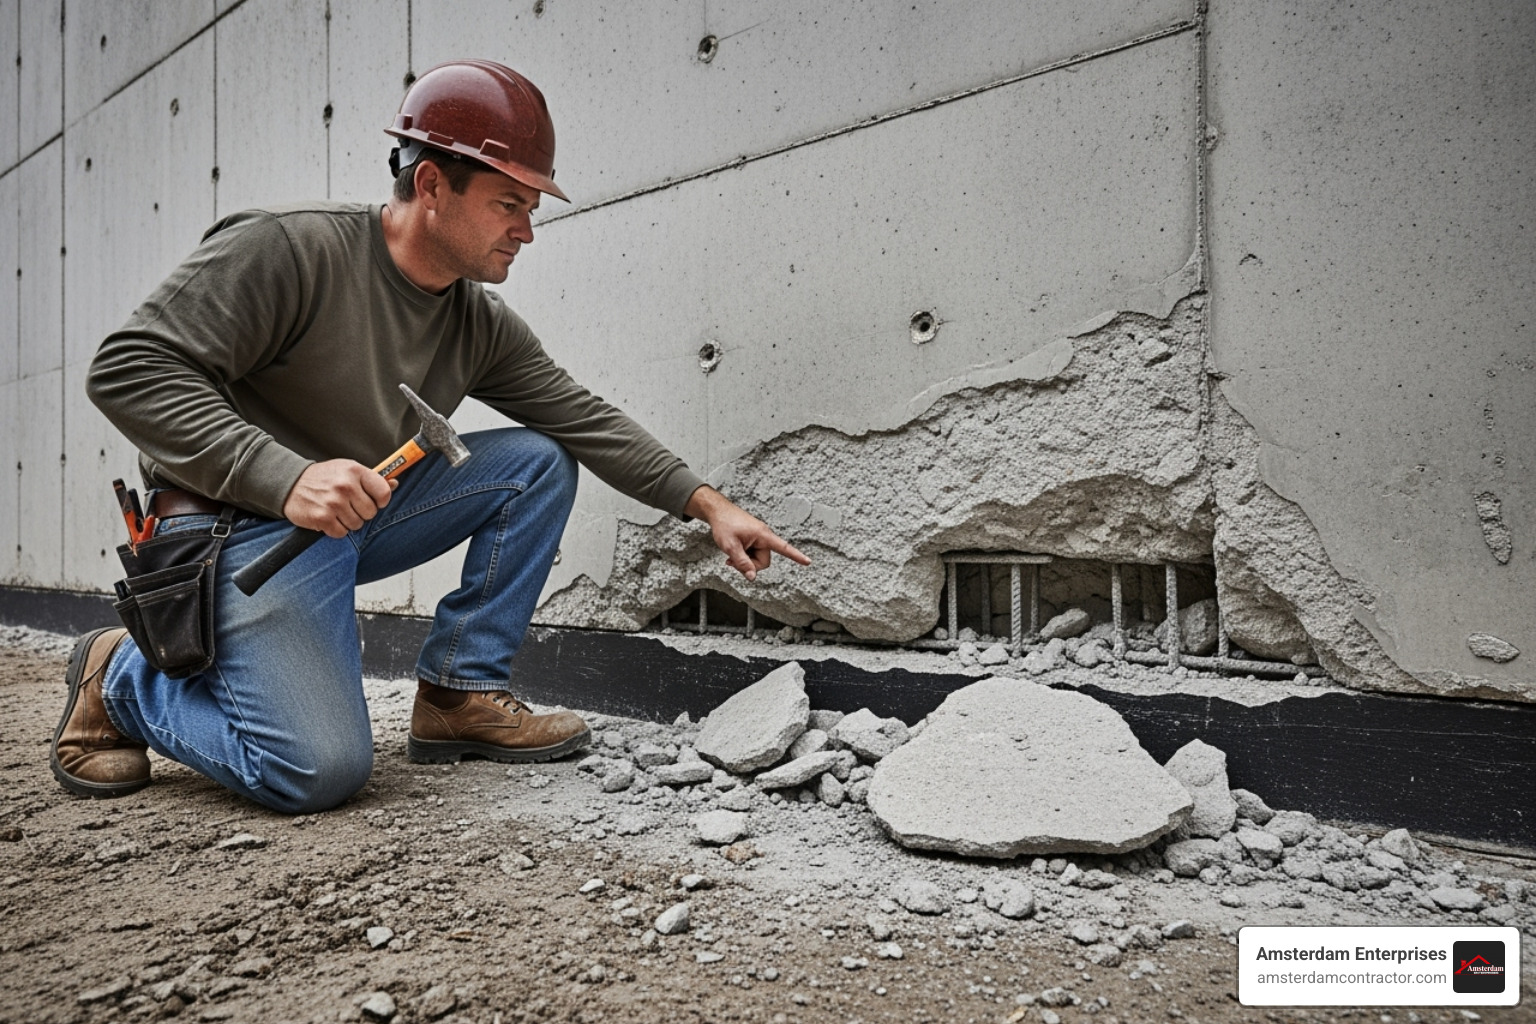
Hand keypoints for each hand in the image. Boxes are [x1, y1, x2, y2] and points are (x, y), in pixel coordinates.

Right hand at [282, 459, 396, 537]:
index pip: (384, 493)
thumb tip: (395, 483)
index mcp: (355, 471)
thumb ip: (372, 479)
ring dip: (348, 521)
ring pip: (357, 524)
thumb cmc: (324, 478)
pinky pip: (341, 533)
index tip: (373, 500)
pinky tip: (328, 517)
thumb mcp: (348, 470)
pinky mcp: (322, 518)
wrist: (291, 483)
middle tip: (348, 505)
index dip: (380, 500)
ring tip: (336, 510)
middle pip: (371, 513)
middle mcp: (345, 486)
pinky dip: (335, 529)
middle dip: (361, 512)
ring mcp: (333, 502)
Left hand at [684, 486, 811, 581]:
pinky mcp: (752, 539)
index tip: (808, 562)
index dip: (796, 556)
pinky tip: (732, 553)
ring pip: (756, 559)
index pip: (783, 547)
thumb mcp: (730, 546)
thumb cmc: (724, 524)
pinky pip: (752, 553)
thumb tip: (752, 577)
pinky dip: (743, 556)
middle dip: (749, 565)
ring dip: (744, 561)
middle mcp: (763, 536)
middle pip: (763, 561)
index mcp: (763, 535)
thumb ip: (742, 563)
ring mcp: (757, 538)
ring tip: (730, 555)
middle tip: (732, 562)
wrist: (717, 511)